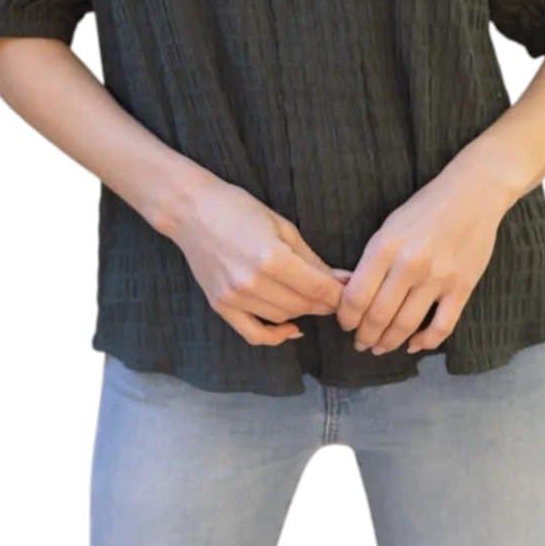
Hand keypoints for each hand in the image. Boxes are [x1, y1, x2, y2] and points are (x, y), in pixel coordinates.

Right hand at [172, 176, 348, 346]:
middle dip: (325, 301)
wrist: (192, 211)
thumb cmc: (239, 209)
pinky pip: (253, 334)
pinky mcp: (221, 306)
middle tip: (335, 292)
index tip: (352, 291)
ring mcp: (234, 298)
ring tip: (310, 295)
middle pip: (304, 305)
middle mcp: (253, 283)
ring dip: (303, 311)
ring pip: (283, 318)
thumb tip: (343, 280)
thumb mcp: (282, 226)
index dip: (340, 294)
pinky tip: (292, 329)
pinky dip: (275, 336)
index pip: (319, 289)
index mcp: (272, 258)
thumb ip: (312, 259)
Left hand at [335, 161, 510, 355]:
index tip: (345, 324)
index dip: (346, 318)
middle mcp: (409, 265)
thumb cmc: (424, 208)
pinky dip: (424, 342)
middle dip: (365, 336)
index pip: (356, 296)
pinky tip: (413, 344)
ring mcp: (438, 279)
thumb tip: (349, 291)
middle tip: (360, 342)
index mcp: (385, 247)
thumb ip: (371, 260)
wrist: (472, 195)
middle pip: (378, 316)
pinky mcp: (462, 288)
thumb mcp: (388, 227)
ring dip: (388, 342)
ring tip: (380, 347)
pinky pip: (441, 328)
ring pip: (405, 326)